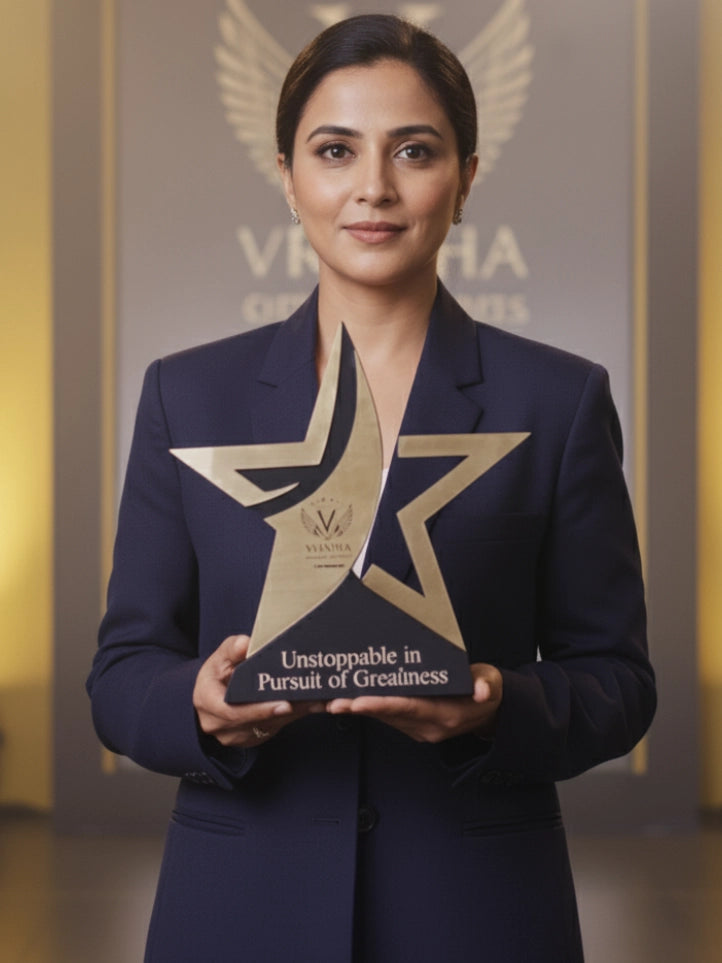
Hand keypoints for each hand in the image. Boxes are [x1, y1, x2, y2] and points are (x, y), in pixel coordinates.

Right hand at [193, 634, 324, 746]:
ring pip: (271, 726)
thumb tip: (244, 644)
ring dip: (296, 714)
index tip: (283, 704)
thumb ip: (232, 650)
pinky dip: (294, 716)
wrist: (211, 696)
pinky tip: (313, 705)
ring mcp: (236, 736)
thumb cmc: (215, 674)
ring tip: (320, 701)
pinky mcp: (252, 738)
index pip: (233, 712)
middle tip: (313, 701)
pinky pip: (276, 728)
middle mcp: (220, 726)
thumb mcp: (219, 658)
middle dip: (288, 711)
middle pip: (258, 721)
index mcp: (208, 704)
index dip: (260, 710)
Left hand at [326, 663, 501, 742]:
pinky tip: (348, 700)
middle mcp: (428, 727)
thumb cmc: (486, 691)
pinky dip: (367, 709)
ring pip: (383, 718)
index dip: (382, 705)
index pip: (408, 708)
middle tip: (332, 701)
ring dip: (358, 710)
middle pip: (389, 715)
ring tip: (330, 700)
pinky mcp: (412, 725)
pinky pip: (386, 717)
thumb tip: (483, 690)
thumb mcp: (492, 684)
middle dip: (359, 708)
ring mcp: (419, 729)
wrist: (488, 712)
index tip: (359, 702)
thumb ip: (487, 685)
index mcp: (445, 715)